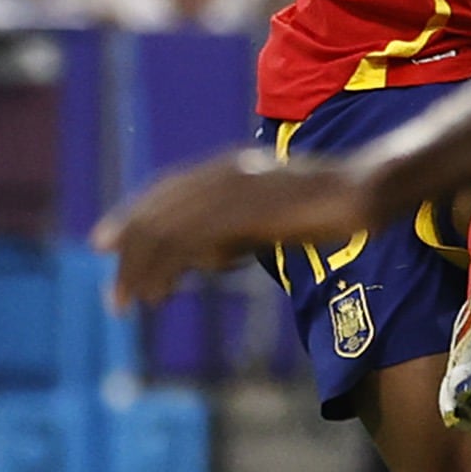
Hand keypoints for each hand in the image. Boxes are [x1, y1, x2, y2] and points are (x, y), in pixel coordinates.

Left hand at [99, 150, 374, 308]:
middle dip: (130, 256)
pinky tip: (162, 292)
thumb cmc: (329, 207)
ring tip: (133, 303)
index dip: (131, 218)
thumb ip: (234, 230)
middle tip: (115, 297)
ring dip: (143, 270)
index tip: (105, 245)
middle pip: (157, 214)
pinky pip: (192, 242)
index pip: (164, 191)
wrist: (365, 191)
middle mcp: (222, 173)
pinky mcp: (245, 212)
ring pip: (167, 230)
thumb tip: (202, 257)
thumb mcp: (270, 216)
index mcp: (227, 168)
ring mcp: (233, 190)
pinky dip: (170, 269)